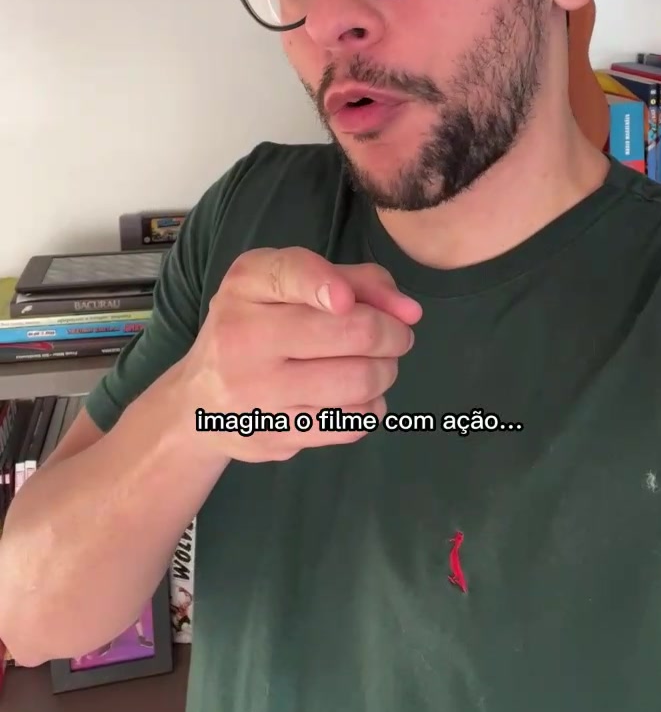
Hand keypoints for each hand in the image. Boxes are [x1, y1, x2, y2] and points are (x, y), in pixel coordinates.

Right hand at [180, 247, 421, 462]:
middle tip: (396, 336)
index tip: (346, 301)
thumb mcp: (290, 287)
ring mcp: (256, 394)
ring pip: (358, 381)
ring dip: (386, 371)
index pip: (291, 275)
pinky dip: (370, 407)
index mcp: (247, 286)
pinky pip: (350, 422)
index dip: (328, 284)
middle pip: (350, 332)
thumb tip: (410, 311)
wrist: (199, 403)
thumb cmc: (256, 328)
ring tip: (379, 365)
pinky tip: (358, 397)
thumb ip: (356, 281)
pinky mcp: (274, 436)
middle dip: (391, 332)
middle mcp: (243, 337)